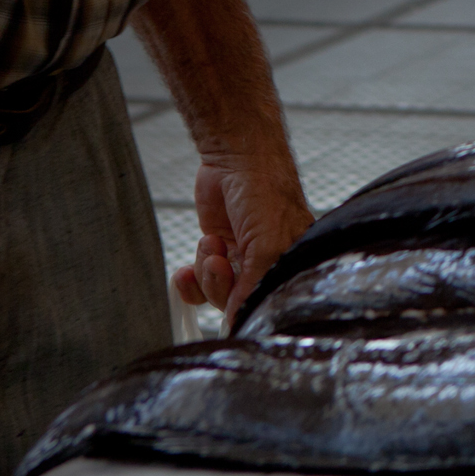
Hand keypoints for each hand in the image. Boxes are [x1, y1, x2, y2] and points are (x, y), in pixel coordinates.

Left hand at [173, 153, 313, 315]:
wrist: (236, 157)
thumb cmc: (264, 189)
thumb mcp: (268, 242)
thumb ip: (255, 283)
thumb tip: (238, 318)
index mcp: (290, 263)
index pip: (270, 303)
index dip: (248, 306)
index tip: (234, 301)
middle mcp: (268, 264)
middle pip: (239, 301)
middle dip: (221, 284)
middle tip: (220, 261)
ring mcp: (240, 258)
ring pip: (216, 291)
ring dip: (206, 271)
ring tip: (211, 243)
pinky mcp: (217, 251)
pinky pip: (199, 283)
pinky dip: (189, 281)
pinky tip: (184, 272)